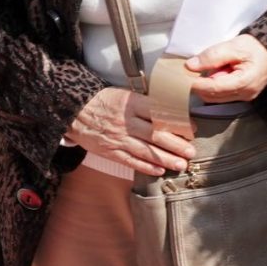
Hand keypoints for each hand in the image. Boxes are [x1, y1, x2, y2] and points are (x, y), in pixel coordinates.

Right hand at [64, 85, 191, 177]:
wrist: (74, 112)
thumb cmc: (103, 101)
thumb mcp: (124, 94)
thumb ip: (145, 103)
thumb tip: (170, 111)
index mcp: (131, 104)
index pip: (159, 114)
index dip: (177, 123)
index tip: (191, 129)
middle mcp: (126, 122)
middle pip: (156, 135)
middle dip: (176, 145)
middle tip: (191, 152)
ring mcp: (118, 138)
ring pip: (146, 151)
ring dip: (166, 159)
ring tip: (181, 164)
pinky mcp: (110, 151)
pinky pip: (131, 161)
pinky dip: (146, 167)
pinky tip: (159, 171)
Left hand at [185, 33, 266, 102]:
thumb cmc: (257, 47)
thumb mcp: (234, 46)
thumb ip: (212, 56)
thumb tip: (191, 65)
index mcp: (244, 82)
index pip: (213, 88)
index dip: (196, 84)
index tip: (183, 77)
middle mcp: (244, 94)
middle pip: (212, 96)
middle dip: (199, 85)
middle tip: (190, 72)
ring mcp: (244, 97)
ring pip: (215, 98)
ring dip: (206, 86)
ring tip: (211, 68)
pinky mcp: (242, 96)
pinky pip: (221, 95)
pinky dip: (214, 86)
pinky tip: (218, 73)